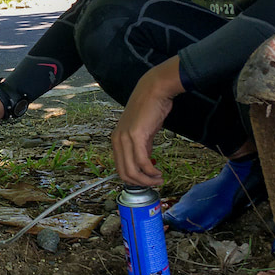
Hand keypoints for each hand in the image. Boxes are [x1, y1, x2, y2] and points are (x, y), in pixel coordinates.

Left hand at [111, 58, 183, 185]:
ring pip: (132, 170)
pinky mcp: (136, 136)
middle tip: (154, 183)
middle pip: (124, 173)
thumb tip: (145, 162)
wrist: (154, 91)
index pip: (120, 168)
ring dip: (147, 180)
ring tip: (158, 179)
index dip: (133, 179)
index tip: (146, 181)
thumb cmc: (150, 108)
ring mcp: (125, 138)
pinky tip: (158, 172)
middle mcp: (117, 140)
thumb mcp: (142, 131)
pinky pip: (142, 161)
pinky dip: (151, 171)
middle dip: (140, 183)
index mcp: (116, 140)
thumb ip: (142, 147)